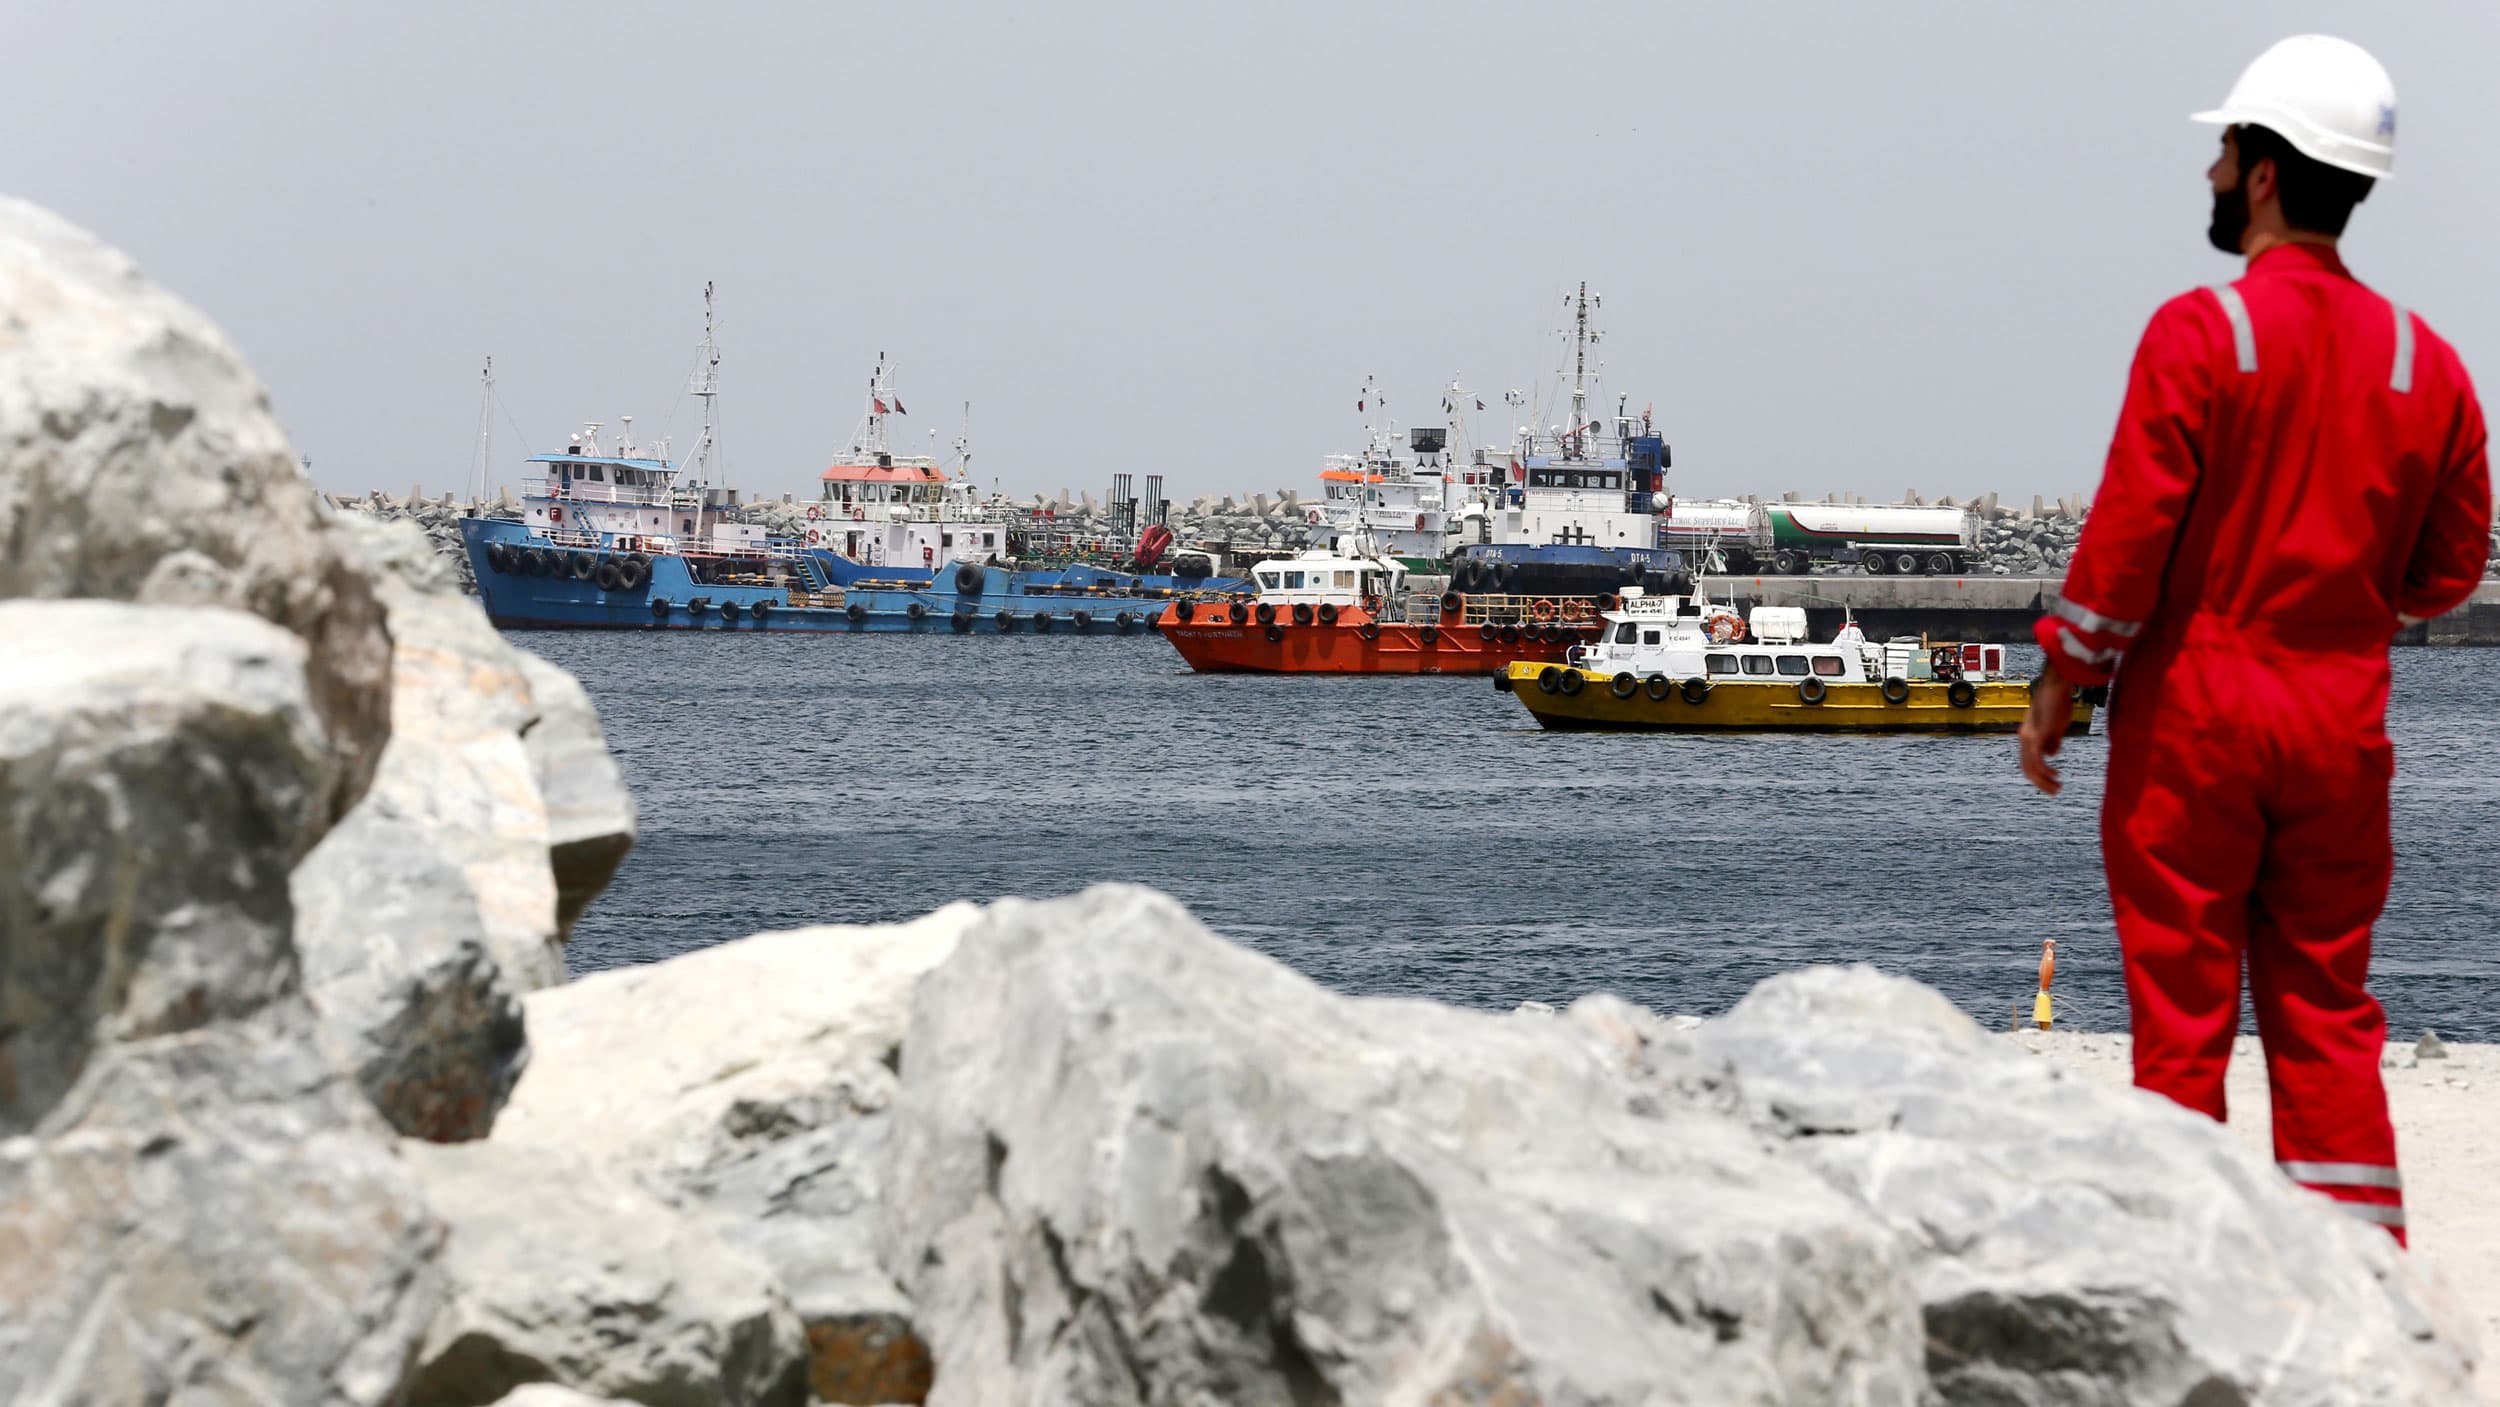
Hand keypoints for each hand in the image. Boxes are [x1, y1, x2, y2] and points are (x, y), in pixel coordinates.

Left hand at [2019, 660, 2071, 795]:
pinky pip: (2037, 759)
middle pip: (2027, 768)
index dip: (2039, 774)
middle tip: (2055, 791)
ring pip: (2031, 767)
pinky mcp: (2037, 735)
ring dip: (2044, 780)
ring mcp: (2029, 737)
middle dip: (2041, 783)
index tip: (2053, 781)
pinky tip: (2054, 776)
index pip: (2028, 761)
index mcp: (2028, 736)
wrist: (2055, 685)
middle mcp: (2025, 738)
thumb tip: (2052, 755)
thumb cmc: (2057, 701)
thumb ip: (2052, 740)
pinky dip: (2045, 771)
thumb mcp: (2055, 725)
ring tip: (2057, 788)